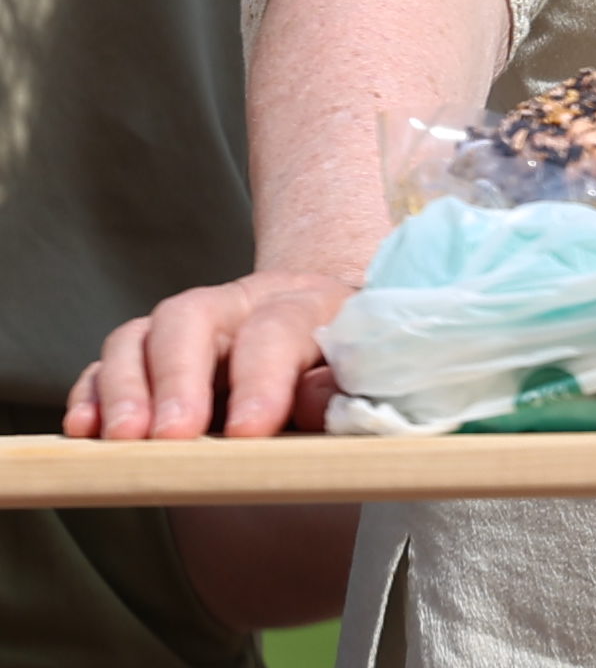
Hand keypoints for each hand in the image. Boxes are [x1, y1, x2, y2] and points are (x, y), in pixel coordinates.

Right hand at [65, 271, 354, 440]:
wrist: (331, 331)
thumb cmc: (349, 363)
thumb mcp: (365, 373)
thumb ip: (343, 388)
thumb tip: (308, 407)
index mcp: (303, 302)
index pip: (277, 328)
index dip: (262, 380)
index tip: (247, 433)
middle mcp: (236, 304)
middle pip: (189, 318)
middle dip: (176, 378)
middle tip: (172, 435)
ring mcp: (186, 328)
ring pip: (138, 337)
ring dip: (125, 389)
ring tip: (124, 439)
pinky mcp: (148, 356)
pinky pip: (105, 366)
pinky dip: (91, 394)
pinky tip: (85, 429)